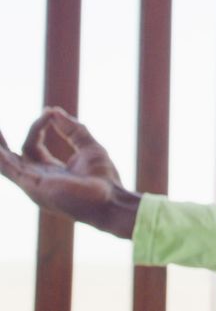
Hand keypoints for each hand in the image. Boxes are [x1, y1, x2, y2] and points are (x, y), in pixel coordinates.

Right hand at [0, 107, 140, 238]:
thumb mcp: (89, 147)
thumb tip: (54, 111)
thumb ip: (73, 130)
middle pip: (12, 157)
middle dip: (1, 144)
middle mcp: (37, 179)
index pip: (33, 146)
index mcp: (49, 171)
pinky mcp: (34, 185)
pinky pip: (10, 170)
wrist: (110, 199)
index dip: (38, 127)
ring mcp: (33, 184)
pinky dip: (2, 159)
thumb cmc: (103, 178)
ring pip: (6, 163)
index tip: (50, 112)